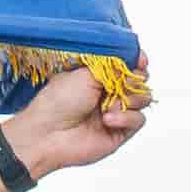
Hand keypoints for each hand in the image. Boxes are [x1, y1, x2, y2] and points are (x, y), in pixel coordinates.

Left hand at [2, 63, 148, 177]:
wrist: (48, 134)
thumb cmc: (57, 101)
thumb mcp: (86, 73)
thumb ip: (114, 64)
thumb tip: (137, 58)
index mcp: (98, 76)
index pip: (128, 64)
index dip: (137, 61)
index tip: (140, 60)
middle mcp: (107, 93)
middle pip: (140, 80)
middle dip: (134, 80)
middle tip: (121, 84)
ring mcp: (115, 112)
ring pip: (143, 98)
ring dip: (130, 98)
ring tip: (108, 106)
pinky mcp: (120, 131)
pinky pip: (139, 119)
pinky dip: (126, 117)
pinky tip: (107, 120)